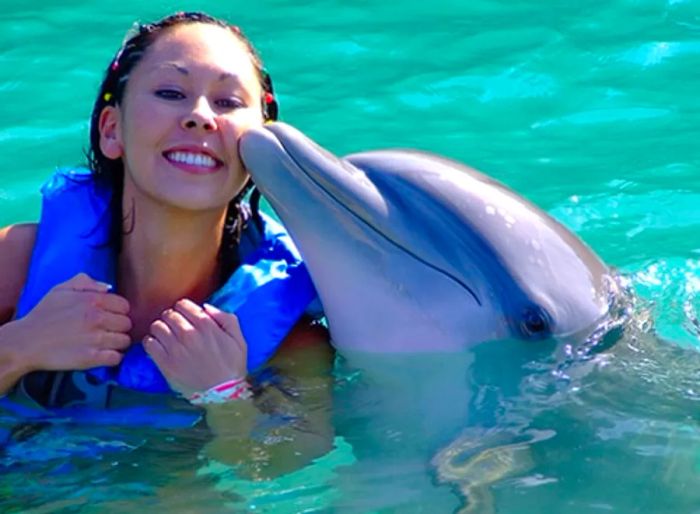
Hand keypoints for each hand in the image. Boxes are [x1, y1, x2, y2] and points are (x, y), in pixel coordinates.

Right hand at [10, 273, 131, 371]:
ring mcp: (96, 339)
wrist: (26, 342)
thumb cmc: (44, 315)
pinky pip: (117, 358)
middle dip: (119, 328)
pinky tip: (103, 355)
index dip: (118, 312)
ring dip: (117, 344)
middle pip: (127, 324)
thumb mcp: (60, 290)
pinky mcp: (92, 358)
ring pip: (125, 341)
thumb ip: (85, 282)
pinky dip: (113, 358)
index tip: (109, 318)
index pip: (125, 306)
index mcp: (93, 300)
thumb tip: (107, 287)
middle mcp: (98, 318)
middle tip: (106, 332)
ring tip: (105, 344)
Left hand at [143, 298, 247, 396]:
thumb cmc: (232, 367)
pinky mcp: (165, 363)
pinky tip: (159, 348)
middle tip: (175, 328)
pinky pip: (149, 343)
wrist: (223, 395)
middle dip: (171, 319)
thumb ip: (226, 318)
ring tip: (166, 337)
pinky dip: (151, 342)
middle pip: (168, 314)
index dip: (182, 309)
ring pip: (156, 326)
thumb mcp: (238, 340)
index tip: (184, 317)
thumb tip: (206, 306)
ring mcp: (175, 348)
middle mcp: (188, 333)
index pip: (182, 304)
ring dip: (160, 330)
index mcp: (206, 325)